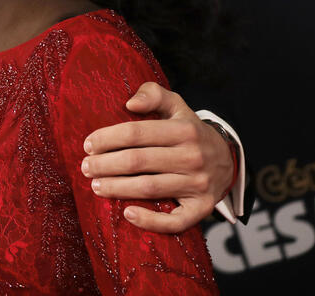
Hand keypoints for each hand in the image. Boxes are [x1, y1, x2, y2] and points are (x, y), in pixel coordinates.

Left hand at [81, 81, 234, 232]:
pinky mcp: (202, 208)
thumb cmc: (190, 131)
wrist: (228, 159)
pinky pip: (175, 220)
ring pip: (150, 188)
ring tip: (96, 186)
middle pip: (138, 161)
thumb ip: (153, 94)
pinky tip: (127, 213)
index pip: (136, 133)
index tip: (88, 145)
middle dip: (105, 165)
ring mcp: (199, 184)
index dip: (107, 139)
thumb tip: (130, 104)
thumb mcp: (176, 105)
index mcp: (184, 130)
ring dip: (118, 188)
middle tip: (86, 168)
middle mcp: (192, 157)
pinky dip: (150, 221)